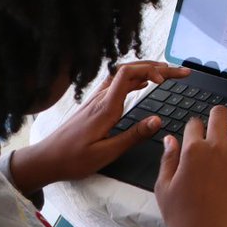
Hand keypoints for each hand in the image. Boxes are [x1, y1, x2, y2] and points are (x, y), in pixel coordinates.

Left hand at [9, 61, 191, 194]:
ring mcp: (97, 99)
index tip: (166, 80)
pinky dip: (136, 78)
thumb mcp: (106, 153)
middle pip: (130, 69)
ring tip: (169, 74)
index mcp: (106, 107)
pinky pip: (118, 82)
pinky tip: (145, 83)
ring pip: (124, 74)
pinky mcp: (95, 104)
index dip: (150, 70)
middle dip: (158, 66)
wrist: (45, 160)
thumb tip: (158, 120)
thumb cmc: (73, 159)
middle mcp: (102, 98)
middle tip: (181, 72)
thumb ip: (133, 136)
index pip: (128, 74)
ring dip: (148, 70)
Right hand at [155, 105, 226, 226]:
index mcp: (192, 151)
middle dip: (218, 114)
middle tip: (219, 119)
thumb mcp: (164, 187)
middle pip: (219, 114)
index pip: (194, 123)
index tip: (195, 130)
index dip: (194, 126)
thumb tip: (169, 139)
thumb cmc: (183, 215)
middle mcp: (216, 148)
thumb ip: (168, 159)